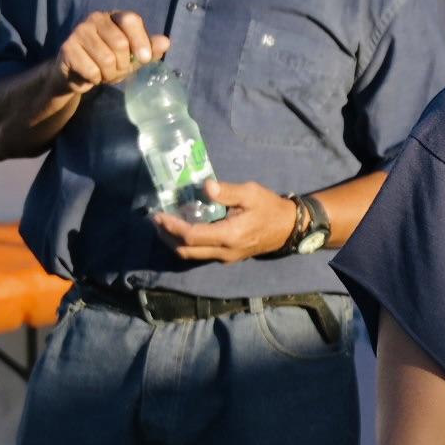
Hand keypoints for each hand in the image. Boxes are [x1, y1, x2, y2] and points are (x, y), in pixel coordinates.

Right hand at [56, 10, 166, 92]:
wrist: (78, 74)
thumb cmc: (110, 62)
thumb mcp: (133, 57)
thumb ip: (150, 50)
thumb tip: (165, 42)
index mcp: (115, 16)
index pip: (131, 20)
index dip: (141, 40)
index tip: (145, 59)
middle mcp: (96, 18)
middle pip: (120, 43)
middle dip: (123, 64)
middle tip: (118, 69)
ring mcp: (79, 31)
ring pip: (106, 59)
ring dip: (109, 73)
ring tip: (104, 72)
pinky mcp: (67, 48)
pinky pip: (91, 70)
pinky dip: (95, 79)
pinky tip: (90, 75)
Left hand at [152, 178, 298, 259]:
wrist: (288, 228)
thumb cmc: (270, 208)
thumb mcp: (251, 193)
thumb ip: (227, 191)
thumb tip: (206, 187)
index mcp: (229, 235)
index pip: (191, 236)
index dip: (172, 227)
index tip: (159, 215)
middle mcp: (224, 251)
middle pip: (186, 250)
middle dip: (167, 237)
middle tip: (156, 221)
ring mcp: (226, 257)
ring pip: (192, 256)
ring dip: (174, 242)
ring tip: (164, 226)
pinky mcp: (228, 257)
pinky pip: (201, 254)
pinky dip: (187, 244)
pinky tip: (183, 230)